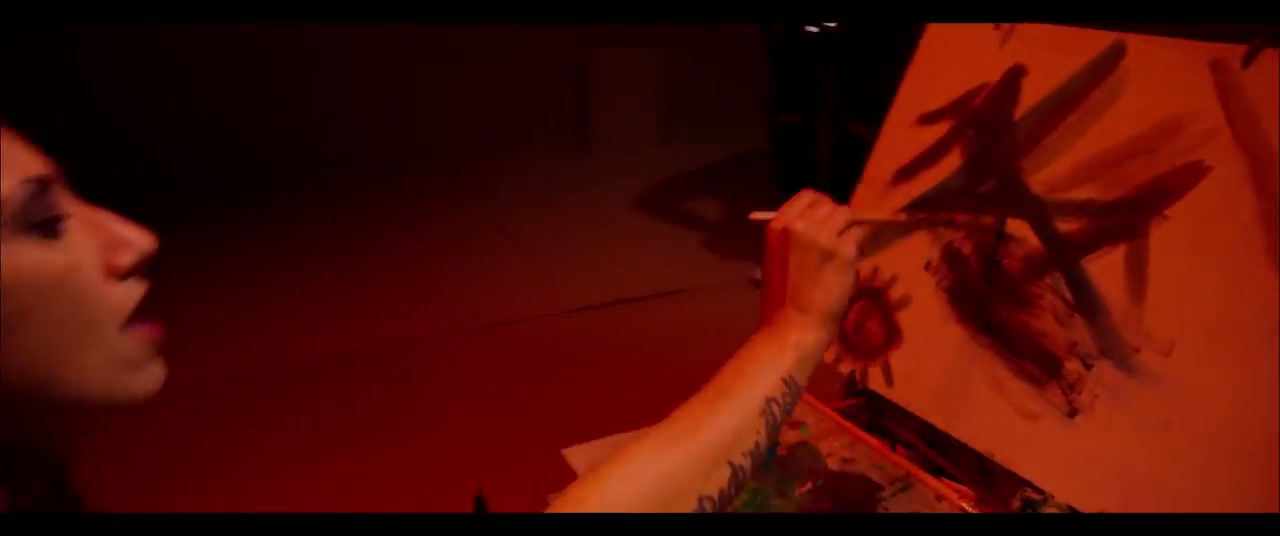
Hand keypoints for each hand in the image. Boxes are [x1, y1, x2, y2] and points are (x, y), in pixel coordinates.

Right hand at [760, 190, 862, 340]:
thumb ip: (793, 235)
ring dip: (848, 229)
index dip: (820, 206)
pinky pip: (859, 234)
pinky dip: (858, 244)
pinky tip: (852, 259)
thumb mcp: (775, 257)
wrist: (794, 325)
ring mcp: (823, 236)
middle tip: (837, 237)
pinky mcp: (844, 251)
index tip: (824, 220)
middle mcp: (800, 225)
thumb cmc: (781, 299)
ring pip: (846, 215)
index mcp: (778, 225)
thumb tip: (818, 222)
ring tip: (844, 249)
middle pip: (829, 203)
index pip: (807, 196)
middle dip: (835, 217)